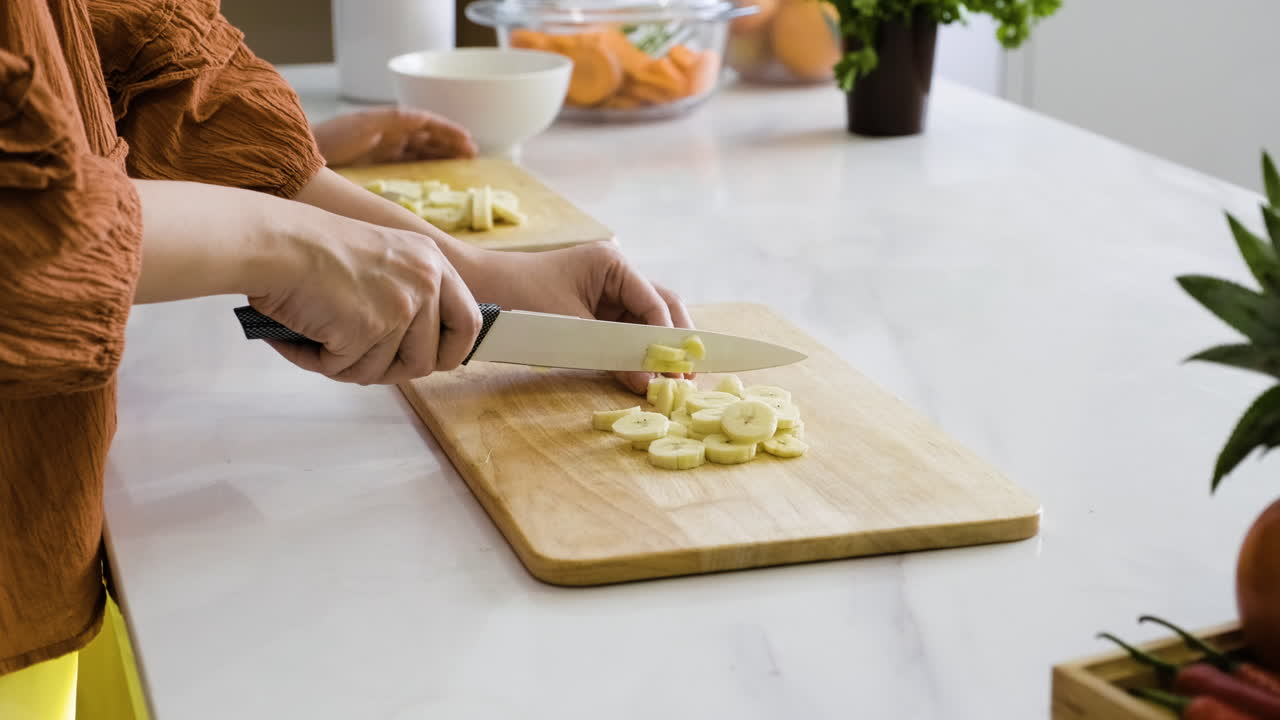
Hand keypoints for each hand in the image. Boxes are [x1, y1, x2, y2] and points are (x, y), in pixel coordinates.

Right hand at [249, 206, 481, 384]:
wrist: (275, 242)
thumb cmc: (311, 247)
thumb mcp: (383, 256)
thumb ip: (408, 292)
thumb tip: (415, 343)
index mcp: (430, 262)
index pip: (468, 322)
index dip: (451, 351)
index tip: (433, 361)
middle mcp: (423, 282)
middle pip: (427, 359)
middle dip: (393, 370)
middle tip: (359, 360)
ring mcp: (400, 306)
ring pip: (385, 370)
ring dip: (350, 365)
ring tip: (320, 340)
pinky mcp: (369, 329)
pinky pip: (348, 369)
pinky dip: (320, 361)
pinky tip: (302, 338)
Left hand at [312, 108, 477, 166]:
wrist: (302, 157)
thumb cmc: (332, 138)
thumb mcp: (365, 123)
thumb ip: (394, 120)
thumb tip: (423, 118)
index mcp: (390, 120)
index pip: (427, 122)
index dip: (448, 130)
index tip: (468, 140)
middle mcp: (390, 132)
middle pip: (427, 135)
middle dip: (450, 142)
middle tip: (472, 153)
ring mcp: (385, 147)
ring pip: (421, 148)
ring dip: (442, 153)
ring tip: (462, 161)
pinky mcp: (378, 162)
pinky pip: (409, 160)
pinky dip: (425, 163)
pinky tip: (437, 171)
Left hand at [461, 241, 693, 393]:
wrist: (478, 290)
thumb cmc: (519, 297)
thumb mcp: (570, 327)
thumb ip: (612, 354)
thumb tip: (649, 383)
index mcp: (613, 264)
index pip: (655, 302)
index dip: (669, 338)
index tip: (677, 370)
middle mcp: (617, 274)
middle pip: (661, 307)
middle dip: (675, 340)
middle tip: (687, 376)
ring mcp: (607, 292)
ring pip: (646, 321)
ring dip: (657, 348)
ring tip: (672, 380)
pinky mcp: (595, 311)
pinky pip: (625, 331)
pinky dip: (635, 351)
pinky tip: (645, 373)